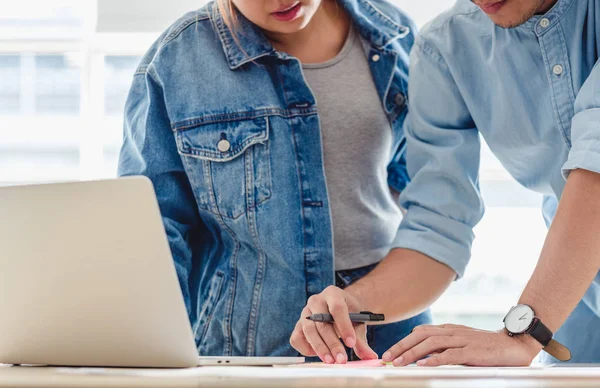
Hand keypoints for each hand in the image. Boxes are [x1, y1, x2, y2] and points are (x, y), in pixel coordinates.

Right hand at [289, 286, 377, 363]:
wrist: (339, 307)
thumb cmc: (350, 314)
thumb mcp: (359, 322)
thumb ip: (362, 340)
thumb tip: (370, 357)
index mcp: (333, 293)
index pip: (337, 308)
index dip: (344, 326)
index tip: (351, 343)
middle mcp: (316, 301)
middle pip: (322, 323)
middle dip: (332, 343)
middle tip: (341, 359)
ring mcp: (304, 312)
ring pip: (308, 331)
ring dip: (320, 348)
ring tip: (331, 361)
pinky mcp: (298, 325)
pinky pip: (296, 338)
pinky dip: (306, 349)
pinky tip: (318, 355)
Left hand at [382, 324, 542, 366]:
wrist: (514, 344)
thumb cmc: (487, 347)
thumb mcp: (462, 343)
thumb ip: (445, 346)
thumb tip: (423, 354)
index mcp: (449, 329)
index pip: (420, 332)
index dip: (403, 341)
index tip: (390, 352)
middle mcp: (452, 332)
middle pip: (420, 335)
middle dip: (401, 346)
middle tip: (387, 357)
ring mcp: (462, 340)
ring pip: (431, 344)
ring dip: (412, 353)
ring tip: (398, 362)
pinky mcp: (472, 352)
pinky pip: (450, 355)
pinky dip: (434, 359)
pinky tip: (423, 364)